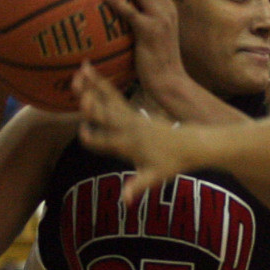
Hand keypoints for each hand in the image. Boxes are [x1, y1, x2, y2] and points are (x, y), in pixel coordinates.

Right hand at [74, 62, 180, 204]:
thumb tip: (124, 201)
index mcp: (129, 145)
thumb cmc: (173, 163)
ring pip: (108, 99)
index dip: (95, 139)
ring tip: (79, 68)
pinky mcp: (133, 111)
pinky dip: (101, 84)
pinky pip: (113, 95)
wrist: (192, 144)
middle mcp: (128, 128)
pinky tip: (90, 71)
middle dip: (91, 103)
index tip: (83, 132)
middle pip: (105, 113)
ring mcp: (131, 117)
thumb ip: (138, 186)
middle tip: (78, 88)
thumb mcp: (155, 177)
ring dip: (93, 84)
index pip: (107, 142)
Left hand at [102, 0, 184, 109]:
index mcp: (169, 9)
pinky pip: (130, 11)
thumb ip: (144, 23)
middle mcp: (167, 10)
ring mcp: (159, 20)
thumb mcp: (155, 39)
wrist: (170, 82)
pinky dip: (116, 0)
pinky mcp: (149, 32)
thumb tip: (123, 16)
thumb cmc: (158, 65)